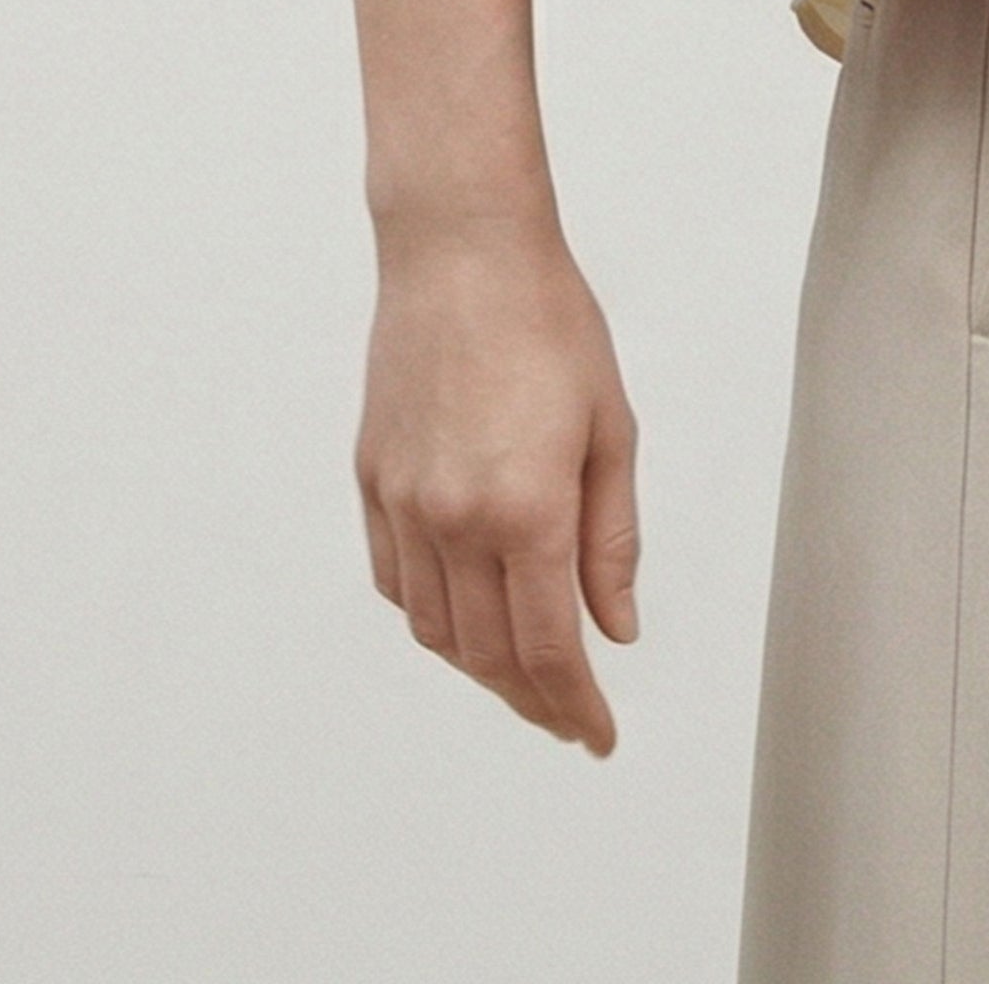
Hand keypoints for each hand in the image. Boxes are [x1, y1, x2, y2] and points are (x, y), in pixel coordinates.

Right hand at [354, 216, 643, 750]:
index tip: (596, 736)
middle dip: (533, 700)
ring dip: (481, 669)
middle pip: (489, 654)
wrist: (462, 253)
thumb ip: (612, 541)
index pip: (549, 648)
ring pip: (437, 630)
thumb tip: (614, 627)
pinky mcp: (374, 480)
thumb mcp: (611, 430)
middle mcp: (456, 517)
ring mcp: (405, 502)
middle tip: (569, 717)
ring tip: (523, 678)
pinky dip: (432, 619)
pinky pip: (397, 582)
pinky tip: (464, 618)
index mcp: (527, 507)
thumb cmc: (549, 323)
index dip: (575, 706)